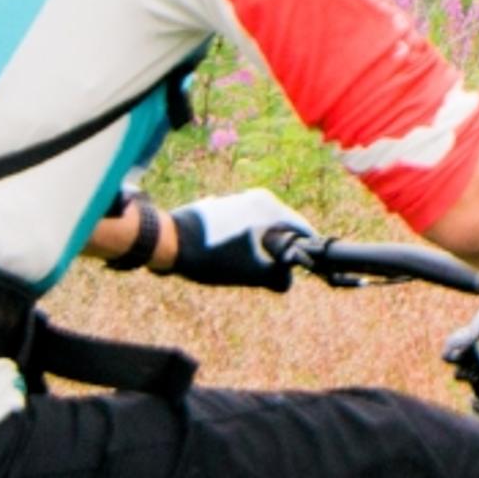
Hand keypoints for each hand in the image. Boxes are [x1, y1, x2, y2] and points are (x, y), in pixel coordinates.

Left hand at [170, 189, 315, 291]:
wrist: (170, 241)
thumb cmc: (215, 257)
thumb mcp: (253, 274)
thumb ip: (278, 277)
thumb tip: (287, 281)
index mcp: (269, 207)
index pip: (302, 228)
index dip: (308, 249)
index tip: (309, 267)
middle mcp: (255, 196)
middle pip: (281, 226)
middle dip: (282, 249)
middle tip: (279, 272)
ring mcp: (235, 198)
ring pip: (260, 225)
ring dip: (262, 245)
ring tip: (255, 266)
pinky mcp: (219, 206)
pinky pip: (242, 225)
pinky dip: (245, 239)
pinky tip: (233, 256)